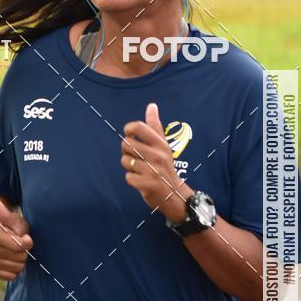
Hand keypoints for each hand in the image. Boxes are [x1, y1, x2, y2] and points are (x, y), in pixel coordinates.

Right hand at [0, 198, 32, 280]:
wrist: (2, 235)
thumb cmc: (13, 227)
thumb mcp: (14, 219)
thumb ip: (6, 213)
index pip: (20, 247)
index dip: (27, 242)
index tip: (25, 237)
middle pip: (20, 259)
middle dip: (24, 252)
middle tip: (19, 244)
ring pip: (17, 268)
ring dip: (20, 261)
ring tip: (16, 252)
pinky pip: (11, 276)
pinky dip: (15, 270)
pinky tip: (12, 261)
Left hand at [121, 102, 191, 223]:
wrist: (175, 195)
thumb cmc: (165, 167)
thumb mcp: (163, 145)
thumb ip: (155, 126)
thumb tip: (151, 105)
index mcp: (160, 143)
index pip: (137, 127)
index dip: (128, 130)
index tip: (131, 136)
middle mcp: (158, 155)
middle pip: (126, 144)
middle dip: (127, 152)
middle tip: (137, 158)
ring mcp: (153, 170)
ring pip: (125, 161)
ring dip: (129, 167)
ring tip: (140, 170)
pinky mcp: (148, 184)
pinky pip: (128, 177)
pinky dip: (132, 180)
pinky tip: (141, 180)